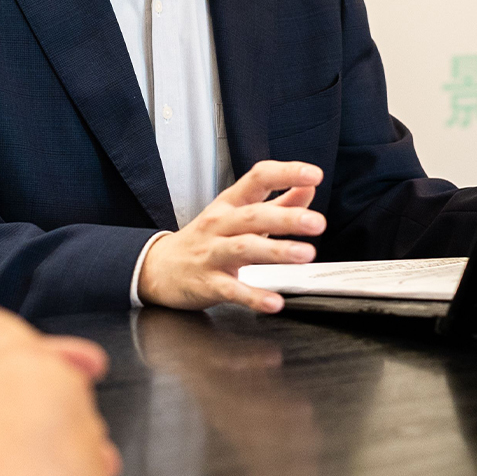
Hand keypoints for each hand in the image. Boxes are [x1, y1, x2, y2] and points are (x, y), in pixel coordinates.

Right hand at [137, 160, 325, 311]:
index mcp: (230, 203)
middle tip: (317, 222)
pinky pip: (232, 290)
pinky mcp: (208, 283)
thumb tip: (308, 188)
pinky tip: (273, 302)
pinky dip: (253, 296)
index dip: (285, 173)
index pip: (258, 178)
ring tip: (305, 254)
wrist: (159, 268)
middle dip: (287, 217)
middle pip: (254, 216)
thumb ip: (277, 202)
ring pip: (244, 248)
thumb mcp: (237, 214)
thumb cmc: (206, 238)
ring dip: (276, 251)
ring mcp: (212, 253)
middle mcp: (220, 224)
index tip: (313, 174)